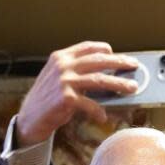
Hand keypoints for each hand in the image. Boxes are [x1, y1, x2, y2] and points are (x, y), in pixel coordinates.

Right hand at [15, 41, 138, 146]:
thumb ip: (76, 71)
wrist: (30, 117)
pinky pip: (90, 104)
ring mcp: (64, 82)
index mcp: (61, 57)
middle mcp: (63, 66)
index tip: (117, 54)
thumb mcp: (58, 77)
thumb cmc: (48, 99)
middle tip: (134, 66)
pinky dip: (99, 111)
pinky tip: (103, 117)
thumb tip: (105, 74)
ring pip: (99, 80)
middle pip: (98, 60)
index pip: (87, 47)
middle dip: (119, 62)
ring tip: (132, 88)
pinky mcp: (66, 99)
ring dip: (119, 83)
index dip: (105, 49)